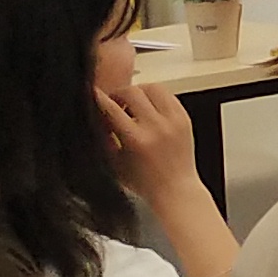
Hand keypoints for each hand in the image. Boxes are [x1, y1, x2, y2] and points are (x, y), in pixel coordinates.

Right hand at [97, 83, 199, 206]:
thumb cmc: (143, 181)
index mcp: (136, 139)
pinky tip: (149, 107)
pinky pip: (168, 95)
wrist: (175, 189)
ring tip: (132, 104)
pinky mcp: (185, 119)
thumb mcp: (114, 161)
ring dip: (138, 91)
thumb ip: (104, 134)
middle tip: (113, 102)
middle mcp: (156, 126)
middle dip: (118, 93)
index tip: (92, 93)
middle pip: (132, 91)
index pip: (112, 108)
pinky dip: (156, 97)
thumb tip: (95, 112)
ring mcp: (174, 121)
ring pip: (153, 87)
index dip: (98, 98)